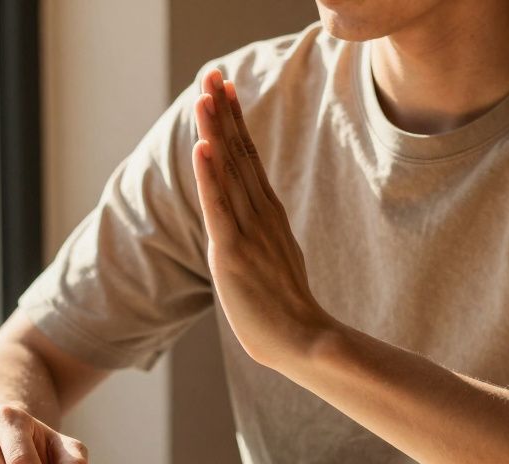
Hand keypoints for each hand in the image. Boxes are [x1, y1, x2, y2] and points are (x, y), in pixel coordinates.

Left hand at [191, 69, 335, 368]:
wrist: (304, 344)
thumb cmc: (288, 312)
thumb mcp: (274, 261)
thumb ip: (263, 238)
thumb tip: (255, 228)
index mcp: (268, 215)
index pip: (248, 158)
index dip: (235, 122)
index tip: (224, 88)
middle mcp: (259, 216)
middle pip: (239, 154)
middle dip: (224, 113)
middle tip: (213, 74)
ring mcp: (248, 232)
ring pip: (228, 173)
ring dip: (215, 131)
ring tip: (204, 95)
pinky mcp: (234, 253)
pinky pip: (219, 207)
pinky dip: (210, 176)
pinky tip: (204, 146)